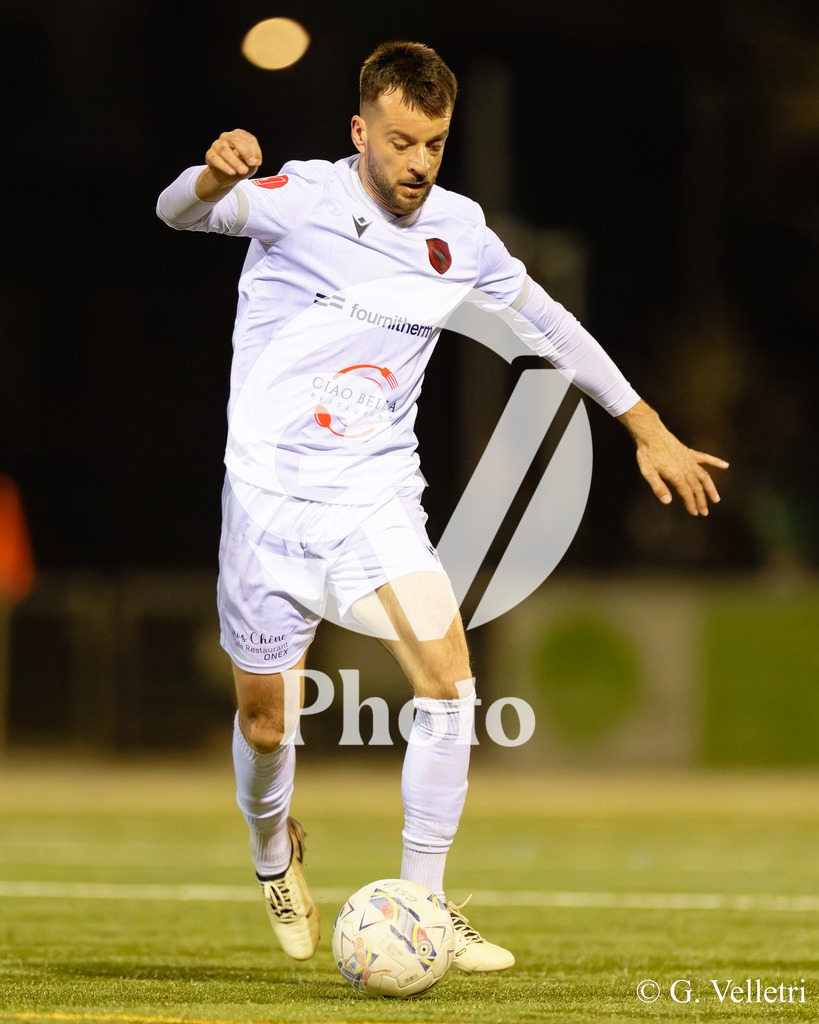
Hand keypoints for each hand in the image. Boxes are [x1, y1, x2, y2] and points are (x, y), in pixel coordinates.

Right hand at [196, 129, 261, 199]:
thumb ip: (252, 159)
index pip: (249, 139)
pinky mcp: (210, 154)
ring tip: (243, 171)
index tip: (258, 162)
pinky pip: (216, 159)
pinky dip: (224, 166)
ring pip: (224, 150)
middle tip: (251, 164)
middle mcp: (227, 137)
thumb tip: (252, 160)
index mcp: (239, 135)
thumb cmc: (240, 166)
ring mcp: (217, 145)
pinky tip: (232, 172)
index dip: (255, 150)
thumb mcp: (250, 163)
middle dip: (245, 152)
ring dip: (235, 161)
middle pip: (235, 140)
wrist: (226, 176)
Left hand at [618, 400, 728, 516]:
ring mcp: (690, 460)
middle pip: (697, 487)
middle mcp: (687, 469)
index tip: (695, 513)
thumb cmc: (648, 454)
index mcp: (677, 475)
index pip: (687, 493)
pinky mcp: (691, 453)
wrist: (651, 434)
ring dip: (711, 488)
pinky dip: (716, 462)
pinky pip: (706, 458)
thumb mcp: (648, 472)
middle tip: (705, 512)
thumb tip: (668, 502)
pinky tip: (726, 465)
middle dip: (701, 501)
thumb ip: (658, 487)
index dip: (691, 504)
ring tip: (716, 498)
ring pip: (704, 476)